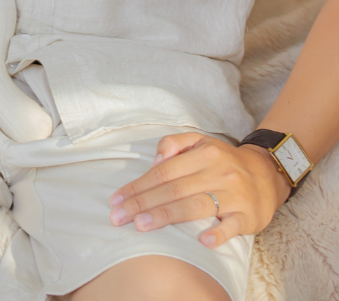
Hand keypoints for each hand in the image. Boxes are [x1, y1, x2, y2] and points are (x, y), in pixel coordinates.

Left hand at [109, 132, 290, 248]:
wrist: (266, 173)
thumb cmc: (223, 160)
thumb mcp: (200, 142)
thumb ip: (174, 144)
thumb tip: (155, 161)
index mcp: (205, 153)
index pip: (164, 171)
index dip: (139, 185)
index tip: (117, 199)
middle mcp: (218, 172)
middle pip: (175, 189)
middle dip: (143, 203)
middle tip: (119, 217)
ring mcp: (235, 195)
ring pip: (196, 206)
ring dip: (167, 216)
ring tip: (142, 226)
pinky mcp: (249, 216)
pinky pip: (232, 226)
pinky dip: (218, 233)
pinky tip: (202, 242)